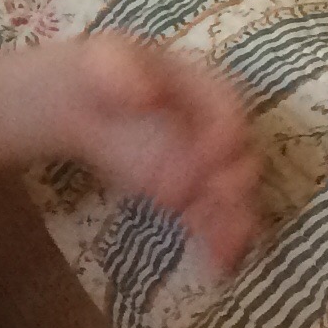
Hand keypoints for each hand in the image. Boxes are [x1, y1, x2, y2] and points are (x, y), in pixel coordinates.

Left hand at [51, 36, 262, 273]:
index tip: (212, 154)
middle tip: (219, 200)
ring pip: (233, 197)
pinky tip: (218, 267)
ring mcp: (208, 164)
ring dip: (234, 222)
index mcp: (202, 87)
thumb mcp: (106, 60)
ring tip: (225, 249)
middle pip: (239, 157)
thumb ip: (122, 71)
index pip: (228, 107)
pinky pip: (215, 220)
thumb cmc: (104, 75)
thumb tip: (142, 95)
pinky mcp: (195, 195)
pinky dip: (220, 243)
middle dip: (234, 182)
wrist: (87, 104)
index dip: (225, 131)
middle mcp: (216, 128)